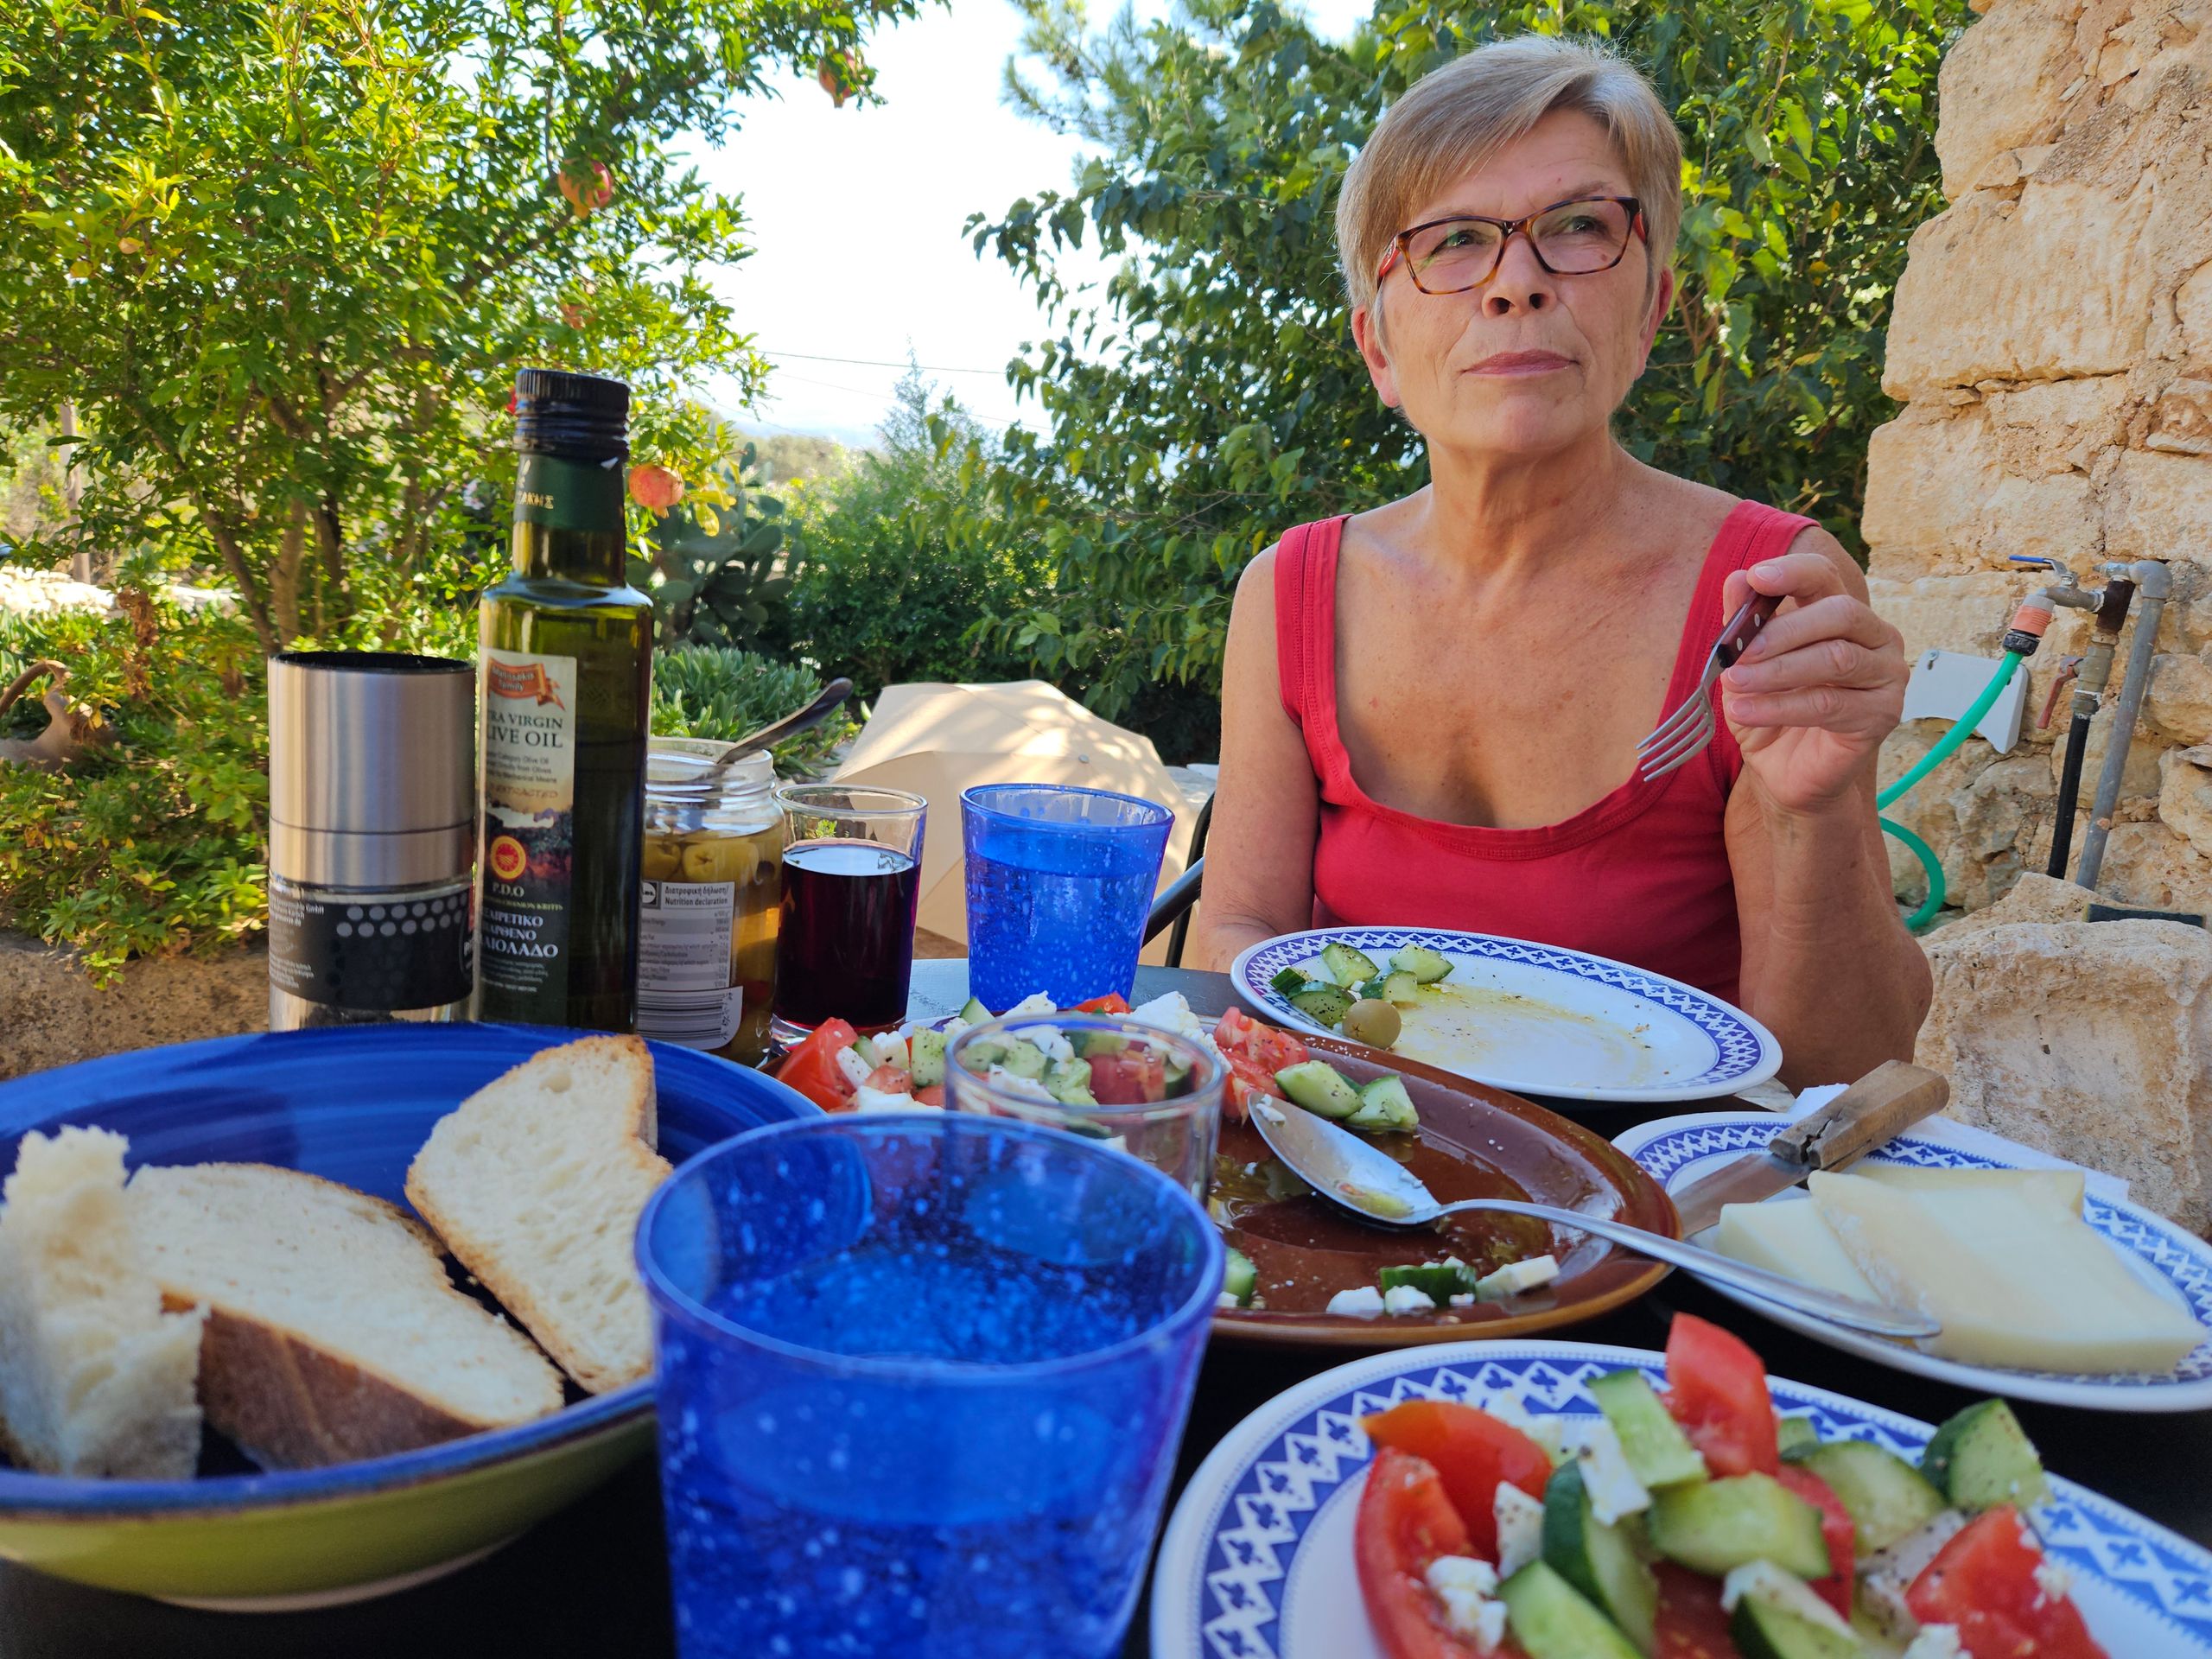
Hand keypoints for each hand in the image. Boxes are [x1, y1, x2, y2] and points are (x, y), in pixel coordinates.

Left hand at [1718, 547, 1904, 813]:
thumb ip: (1744, 623)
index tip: (1757, 576)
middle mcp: (1877, 638)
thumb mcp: (1746, 666)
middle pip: (1840, 613)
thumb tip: (1737, 578)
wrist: (1785, 772)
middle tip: (1738, 651)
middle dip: (1784, 629)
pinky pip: (1830, 703)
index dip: (1794, 573)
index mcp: (1843, 615)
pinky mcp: (1882, 715)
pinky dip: (1780, 706)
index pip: (1826, 578)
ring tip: (1733, 684)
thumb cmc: (1771, 710)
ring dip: (1777, 671)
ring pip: (1836, 659)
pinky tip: (1744, 710)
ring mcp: (1887, 676)